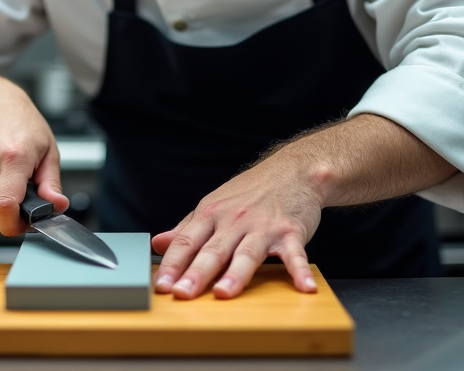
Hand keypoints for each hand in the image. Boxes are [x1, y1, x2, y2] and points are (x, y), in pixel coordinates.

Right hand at [0, 77, 67, 235]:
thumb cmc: (22, 124)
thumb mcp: (48, 149)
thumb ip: (52, 183)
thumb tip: (57, 206)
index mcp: (14, 156)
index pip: (5, 206)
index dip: (14, 226)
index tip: (23, 224)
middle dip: (8, 214)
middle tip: (20, 198)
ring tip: (4, 179)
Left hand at [151, 151, 323, 299]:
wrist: (293, 171)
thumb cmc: (251, 192)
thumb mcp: (213, 205)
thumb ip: (186, 229)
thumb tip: (158, 244)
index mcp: (211, 214)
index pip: (186, 241)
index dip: (172, 264)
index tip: (161, 285)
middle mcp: (234, 220)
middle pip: (213, 250)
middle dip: (196, 273)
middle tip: (181, 293)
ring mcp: (263, 227)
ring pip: (247, 254)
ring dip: (235, 274)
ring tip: (224, 293)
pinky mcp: (291, 232)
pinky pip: (295, 254)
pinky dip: (300, 271)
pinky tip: (305, 288)